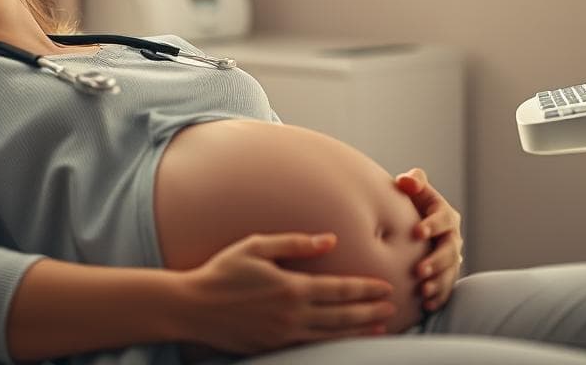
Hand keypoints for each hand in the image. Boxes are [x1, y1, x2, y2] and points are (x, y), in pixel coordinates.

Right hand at [178, 232, 394, 354]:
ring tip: (381, 326)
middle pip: (343, 314)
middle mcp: (293, 313)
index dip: (365, 288)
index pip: (339, 289)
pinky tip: (346, 339)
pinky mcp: (274, 345)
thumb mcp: (257, 246)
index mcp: (292, 287)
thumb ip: (296, 243)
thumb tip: (330, 240)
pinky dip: (335, 342)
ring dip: (359, 329)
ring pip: (332, 334)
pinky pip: (313, 345)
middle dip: (370, 310)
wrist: (193, 307)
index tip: (385, 286)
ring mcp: (285, 333)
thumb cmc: (222, 271)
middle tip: (393, 307)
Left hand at [394, 167, 462, 312]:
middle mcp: (452, 237)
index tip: (416, 233)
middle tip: (418, 271)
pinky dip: (439, 297)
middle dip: (435, 261)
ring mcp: (451, 258)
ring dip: (438, 282)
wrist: (414, 226)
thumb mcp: (413, 190)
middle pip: (449, 250)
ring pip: (450, 272)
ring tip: (424, 291)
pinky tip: (427, 305)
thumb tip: (407, 181)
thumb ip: (413, 182)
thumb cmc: (411, 203)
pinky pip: (447, 288)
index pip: (443, 219)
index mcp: (445, 215)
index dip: (432, 225)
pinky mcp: (446, 275)